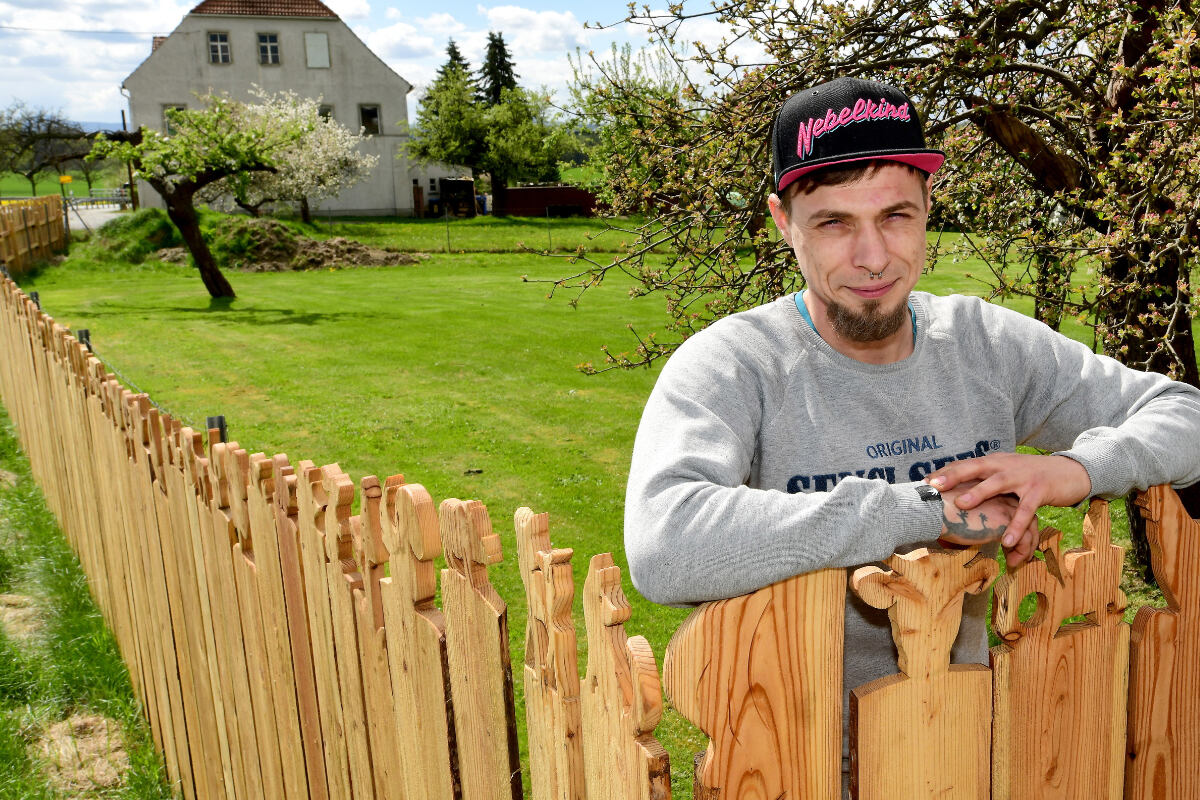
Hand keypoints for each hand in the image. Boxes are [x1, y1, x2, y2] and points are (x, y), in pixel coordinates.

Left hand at [928, 453, 1091, 564]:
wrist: (1070, 472)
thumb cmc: (1031, 477)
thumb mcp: (1006, 475)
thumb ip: (985, 482)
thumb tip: (958, 496)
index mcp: (994, 462)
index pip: (965, 464)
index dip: (945, 471)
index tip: (923, 480)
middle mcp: (1005, 466)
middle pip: (976, 467)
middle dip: (953, 475)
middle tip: (933, 485)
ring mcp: (1023, 477)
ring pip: (998, 484)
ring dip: (978, 493)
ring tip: (960, 505)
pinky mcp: (1040, 491)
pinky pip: (1026, 510)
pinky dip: (1016, 525)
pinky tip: (1007, 540)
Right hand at [936, 481, 1038, 567]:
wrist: (932, 509)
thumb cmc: (933, 508)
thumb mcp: (950, 508)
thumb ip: (959, 514)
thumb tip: (951, 530)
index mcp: (989, 488)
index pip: (1009, 502)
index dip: (1010, 520)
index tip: (1004, 536)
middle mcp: (1000, 494)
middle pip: (1024, 512)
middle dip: (1025, 532)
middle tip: (1017, 550)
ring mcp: (1006, 506)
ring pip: (1030, 526)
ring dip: (1027, 545)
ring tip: (1017, 561)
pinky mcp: (1007, 521)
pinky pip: (1024, 539)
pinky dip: (1022, 553)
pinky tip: (1012, 563)